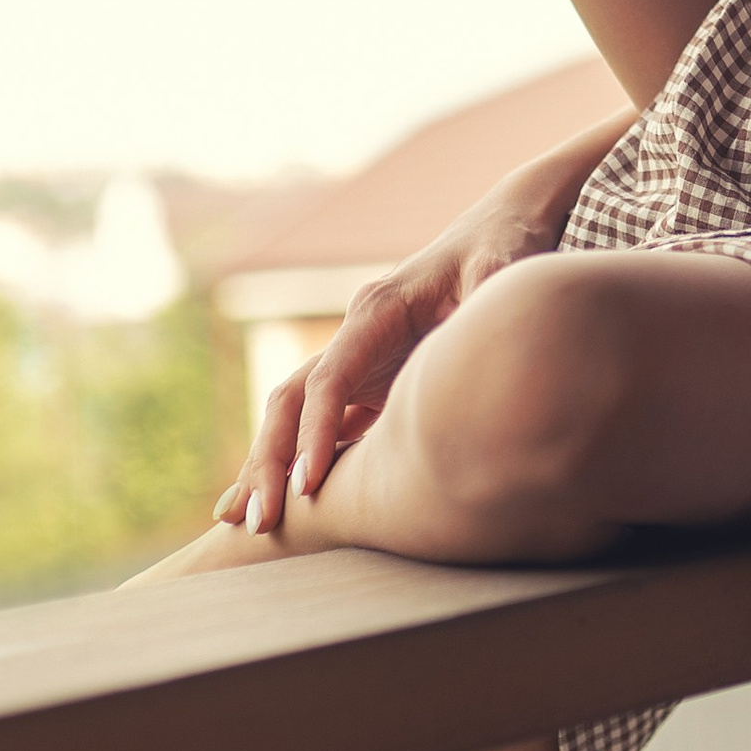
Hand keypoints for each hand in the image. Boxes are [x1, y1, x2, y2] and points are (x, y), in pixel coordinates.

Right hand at [215, 118, 631, 528]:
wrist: (502, 226)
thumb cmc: (504, 245)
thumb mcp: (504, 267)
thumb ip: (492, 293)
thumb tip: (494, 320)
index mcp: (377, 311)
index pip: (329, 381)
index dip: (315, 433)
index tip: (308, 485)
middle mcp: (356, 336)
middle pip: (291, 400)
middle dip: (268, 459)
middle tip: (259, 522)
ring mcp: (360, 358)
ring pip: (295, 415)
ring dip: (269, 465)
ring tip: (246, 524)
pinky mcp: (374, 379)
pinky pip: (324, 424)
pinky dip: (299, 460)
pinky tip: (285, 505)